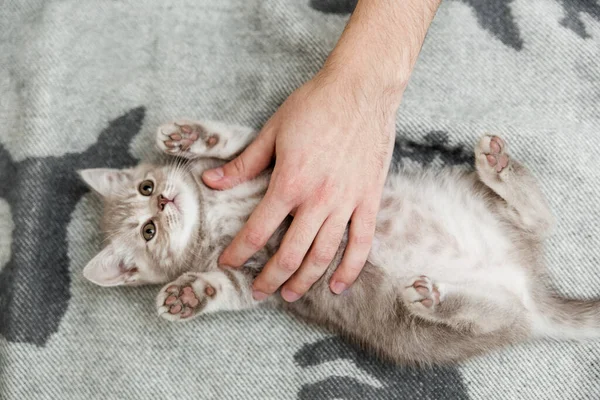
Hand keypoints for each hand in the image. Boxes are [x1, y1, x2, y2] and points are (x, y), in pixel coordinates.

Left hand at [202, 67, 398, 301]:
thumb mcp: (273, 130)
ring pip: (324, 256)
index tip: (229, 264)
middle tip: (259, 292)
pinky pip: (362, 243)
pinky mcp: (369, 200)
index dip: (240, 252)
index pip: (258, 230)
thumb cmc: (315, 105)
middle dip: (270, 278)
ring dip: (305, 281)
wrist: (361, 89)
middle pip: (290, 254)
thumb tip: (212, 181)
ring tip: (290, 295)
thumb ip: (244, 163)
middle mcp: (317, 200)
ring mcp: (346, 203)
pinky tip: (338, 286)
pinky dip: (350, 269)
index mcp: (289, 183)